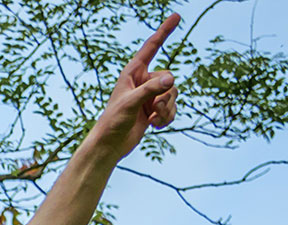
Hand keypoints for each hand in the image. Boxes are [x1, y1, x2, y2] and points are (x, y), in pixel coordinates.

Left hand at [89, 13, 181, 157]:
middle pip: (170, 79)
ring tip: (151, 119)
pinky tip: (154, 126)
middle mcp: (144, 80)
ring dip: (166, 109)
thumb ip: (151, 90)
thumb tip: (172, 81)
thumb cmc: (113, 121)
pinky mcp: (154, 109)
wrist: (110, 145)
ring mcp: (150, 95)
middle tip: (151, 109)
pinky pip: (172, 108)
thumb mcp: (131, 102)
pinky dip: (167, 118)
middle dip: (165, 96)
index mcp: (134, 72)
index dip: (165, 31)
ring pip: (173, 94)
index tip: (177, 16)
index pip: (152, 46)